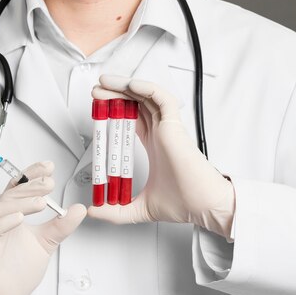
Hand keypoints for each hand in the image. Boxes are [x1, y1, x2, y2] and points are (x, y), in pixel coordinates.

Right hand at [0, 161, 85, 294]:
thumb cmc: (19, 270)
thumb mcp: (47, 243)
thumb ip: (61, 226)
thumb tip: (79, 209)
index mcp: (11, 215)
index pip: (19, 188)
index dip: (31, 175)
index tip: (48, 167)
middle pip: (11, 195)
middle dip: (31, 186)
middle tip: (49, 183)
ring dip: (21, 202)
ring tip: (41, 202)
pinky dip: (4, 223)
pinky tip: (20, 218)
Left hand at [88, 75, 234, 237]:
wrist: (202, 206)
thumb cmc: (183, 203)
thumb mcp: (137, 209)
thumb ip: (114, 212)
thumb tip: (93, 211)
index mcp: (154, 145)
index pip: (131, 120)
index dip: (114, 111)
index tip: (97, 110)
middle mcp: (161, 133)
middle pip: (136, 104)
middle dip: (114, 94)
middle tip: (96, 91)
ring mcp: (168, 128)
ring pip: (146, 96)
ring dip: (124, 86)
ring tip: (104, 82)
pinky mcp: (175, 126)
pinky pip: (162, 99)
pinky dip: (146, 88)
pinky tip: (129, 85)